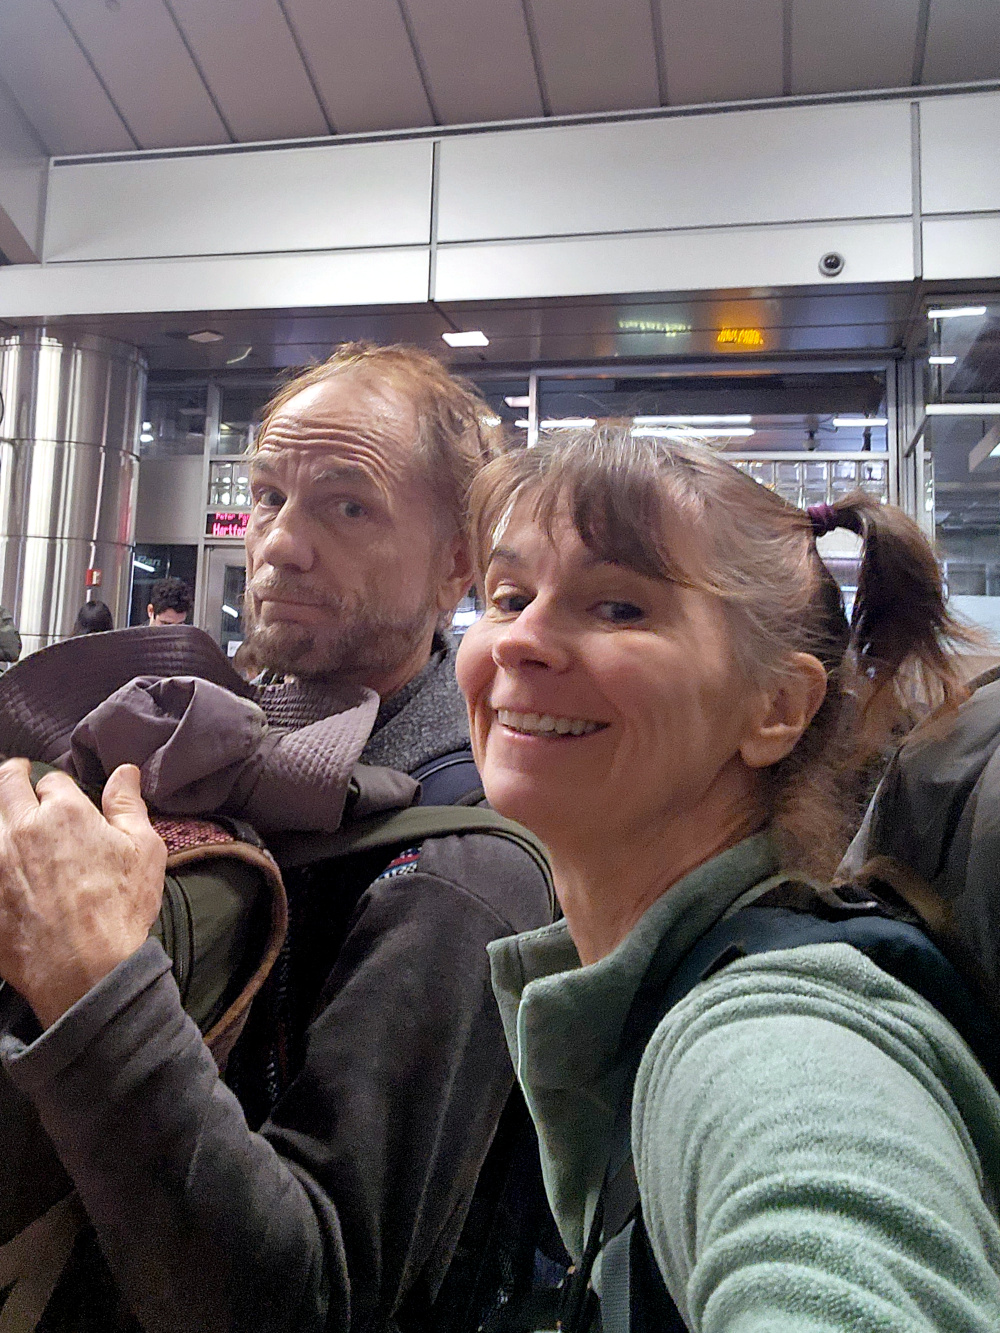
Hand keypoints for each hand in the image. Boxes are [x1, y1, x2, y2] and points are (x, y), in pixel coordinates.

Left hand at [0, 759, 166, 1028]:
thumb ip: (128, 805)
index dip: (58, 785)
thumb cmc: (120, 909)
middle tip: (15, 774)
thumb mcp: (144, 851)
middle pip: (5, 786)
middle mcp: (22, 829)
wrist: (84, 971)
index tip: (60, 793)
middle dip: (12, 776)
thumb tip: (124, 771)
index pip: (52, 780)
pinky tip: (3, 859)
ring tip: (6, 813)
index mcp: (64, 813)